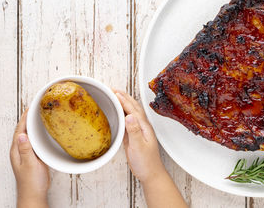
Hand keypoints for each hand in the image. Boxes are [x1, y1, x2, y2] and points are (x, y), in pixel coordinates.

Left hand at [10, 109, 49, 207]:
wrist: (34, 193)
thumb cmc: (31, 182)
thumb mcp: (30, 164)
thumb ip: (26, 150)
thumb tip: (22, 135)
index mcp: (17, 151)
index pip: (19, 130)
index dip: (24, 119)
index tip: (29, 108)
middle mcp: (20, 150)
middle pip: (22, 130)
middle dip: (27, 119)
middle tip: (34, 107)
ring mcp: (26, 153)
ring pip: (28, 135)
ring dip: (32, 125)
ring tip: (38, 116)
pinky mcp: (33, 156)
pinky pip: (34, 141)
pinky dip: (37, 133)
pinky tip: (42, 132)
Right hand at [114, 90, 186, 207]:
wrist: (150, 173)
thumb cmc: (146, 163)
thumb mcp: (138, 147)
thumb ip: (134, 131)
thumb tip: (129, 116)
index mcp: (144, 127)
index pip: (132, 109)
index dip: (123, 100)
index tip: (114, 92)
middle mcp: (142, 126)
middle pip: (133, 107)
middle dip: (123, 97)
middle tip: (113, 89)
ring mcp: (138, 130)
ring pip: (130, 112)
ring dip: (123, 103)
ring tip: (115, 96)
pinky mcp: (133, 136)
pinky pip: (127, 121)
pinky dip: (122, 113)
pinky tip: (117, 112)